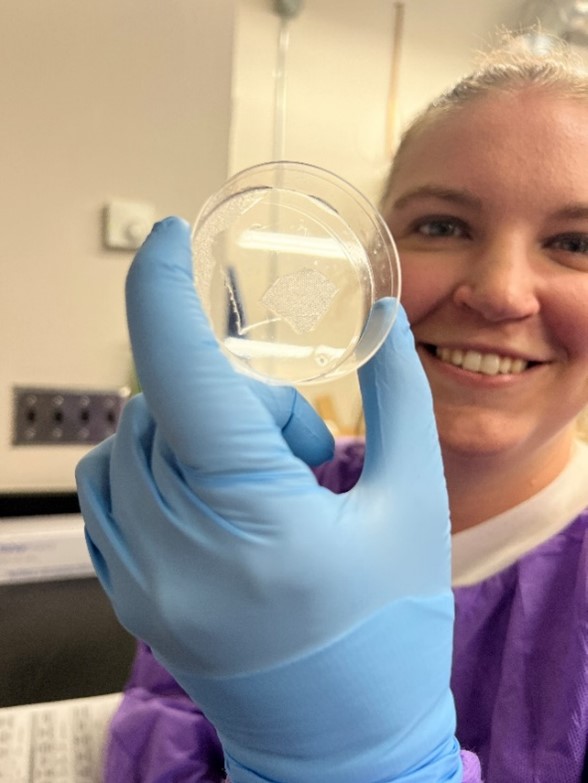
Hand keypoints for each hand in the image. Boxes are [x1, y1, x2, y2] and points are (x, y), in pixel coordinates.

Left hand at [76, 217, 460, 782]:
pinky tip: (211, 495)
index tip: (167, 241)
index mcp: (253, 523)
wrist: (344, 747)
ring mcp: (140, 578)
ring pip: (125, 441)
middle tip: (293, 447)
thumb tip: (385, 318)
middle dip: (229, 396)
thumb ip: (397, 398)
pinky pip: (107, 489)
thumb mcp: (412, 505)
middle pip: (163, 404)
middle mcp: (175, 551)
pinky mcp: (127, 593)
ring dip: (189, 429)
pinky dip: (150, 462)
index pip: (180, 377)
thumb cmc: (389, 634)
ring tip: (256, 483)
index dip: (162, 291)